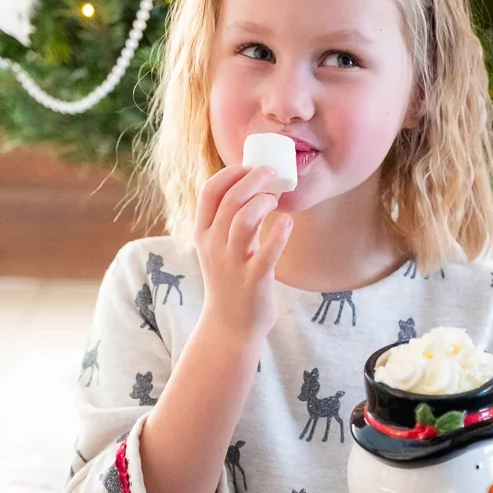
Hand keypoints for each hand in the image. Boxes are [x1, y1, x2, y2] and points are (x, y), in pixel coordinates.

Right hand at [194, 164, 292, 341]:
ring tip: (276, 199)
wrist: (229, 326)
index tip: (249, 166)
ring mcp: (233, 264)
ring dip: (262, 202)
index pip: (209, 191)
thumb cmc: (229, 281)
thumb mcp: (219, 248)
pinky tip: (288, 222)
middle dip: (252, 179)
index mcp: (203, 234)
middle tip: (271, 173)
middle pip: (230, 200)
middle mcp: (214, 246)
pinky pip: (267, 253)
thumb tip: (253, 187)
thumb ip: (229, 220)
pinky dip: (280, 234)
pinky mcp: (254, 280)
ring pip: (242, 221)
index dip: (230, 173)